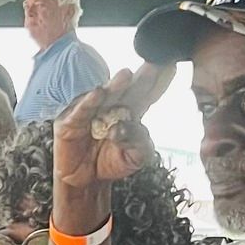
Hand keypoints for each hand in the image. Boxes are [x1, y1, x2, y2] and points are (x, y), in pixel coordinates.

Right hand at [53, 64, 173, 195]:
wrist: (85, 181)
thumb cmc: (110, 163)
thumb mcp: (135, 158)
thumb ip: (141, 145)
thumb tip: (129, 127)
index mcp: (131, 112)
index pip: (148, 94)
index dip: (159, 81)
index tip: (172, 66)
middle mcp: (111, 106)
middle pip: (129, 89)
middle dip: (142, 76)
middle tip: (154, 63)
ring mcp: (91, 111)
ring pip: (106, 96)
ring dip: (115, 85)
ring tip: (126, 75)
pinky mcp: (71, 121)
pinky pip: (82, 110)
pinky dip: (89, 102)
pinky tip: (98, 93)